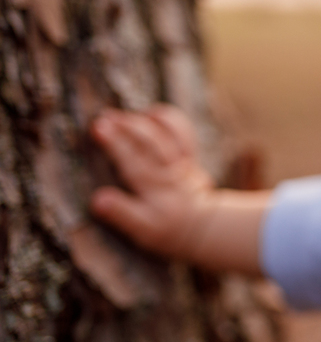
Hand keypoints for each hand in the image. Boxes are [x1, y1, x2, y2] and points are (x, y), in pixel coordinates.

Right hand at [89, 104, 216, 261]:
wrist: (201, 226)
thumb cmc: (166, 228)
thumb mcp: (142, 228)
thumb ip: (121, 213)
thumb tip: (97, 200)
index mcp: (153, 188)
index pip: (131, 160)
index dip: (114, 142)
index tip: (98, 127)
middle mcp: (168, 171)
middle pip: (147, 143)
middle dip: (125, 127)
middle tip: (103, 117)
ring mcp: (180, 162)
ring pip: (165, 134)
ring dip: (145, 121)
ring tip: (122, 115)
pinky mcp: (189, 157)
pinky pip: (183, 133)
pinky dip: (170, 120)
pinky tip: (151, 112)